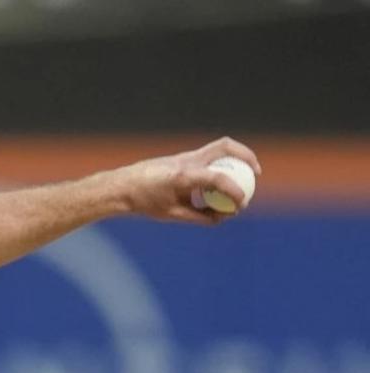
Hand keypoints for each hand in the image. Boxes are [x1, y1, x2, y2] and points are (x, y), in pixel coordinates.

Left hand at [113, 136, 261, 224]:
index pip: (217, 178)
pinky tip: (221, 184)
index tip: (242, 204)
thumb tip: (221, 219)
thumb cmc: (144, 202)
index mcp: (183, 176)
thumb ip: (198, 217)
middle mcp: (187, 161)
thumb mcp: (172, 214)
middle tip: (256, 174)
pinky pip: (209, 157)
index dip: (235, 191)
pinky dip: (220, 167)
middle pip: (225, 147)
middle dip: (247, 156)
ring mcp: (185, 156)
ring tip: (244, 177)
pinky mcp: (183, 158)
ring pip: (219, 147)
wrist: (122, 187)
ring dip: (236, 158)